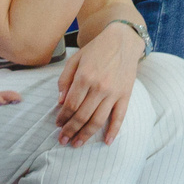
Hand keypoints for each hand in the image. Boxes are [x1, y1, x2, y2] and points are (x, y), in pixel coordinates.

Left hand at [55, 26, 142, 146]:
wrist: (123, 40)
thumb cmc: (96, 49)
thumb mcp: (75, 59)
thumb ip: (65, 80)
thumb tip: (60, 102)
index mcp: (84, 77)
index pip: (70, 105)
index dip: (62, 117)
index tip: (57, 125)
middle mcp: (99, 87)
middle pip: (82, 116)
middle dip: (70, 131)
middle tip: (62, 140)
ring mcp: (114, 92)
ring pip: (98, 120)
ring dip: (86, 135)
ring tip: (76, 144)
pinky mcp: (125, 95)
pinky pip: (119, 117)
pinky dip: (113, 131)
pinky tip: (106, 142)